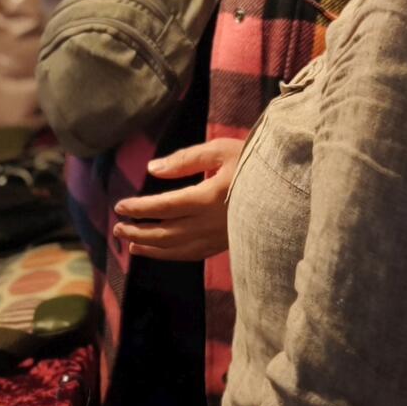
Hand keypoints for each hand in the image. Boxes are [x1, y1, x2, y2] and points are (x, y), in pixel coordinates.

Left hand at [112, 138, 245, 260]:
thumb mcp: (220, 150)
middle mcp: (210, 222)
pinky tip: (158, 251)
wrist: (288, 187)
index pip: (163, 206)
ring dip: (150, 246)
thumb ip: (185, 160)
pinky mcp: (225, 243)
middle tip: (118, 227)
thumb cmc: (255, 161)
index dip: (139, 208)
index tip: (120, 207)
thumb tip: (153, 169)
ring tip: (130, 243)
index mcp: (207, 197)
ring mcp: (218, 237)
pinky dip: (170, 255)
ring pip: (176, 248)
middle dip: (138, 230)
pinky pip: (192, 254)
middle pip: (165, 231)